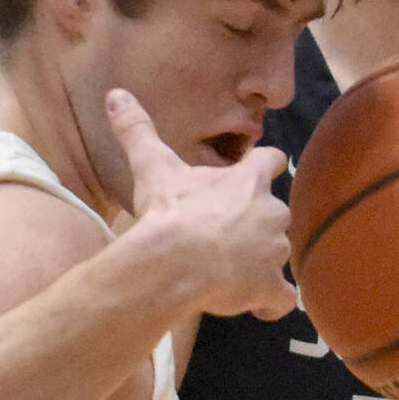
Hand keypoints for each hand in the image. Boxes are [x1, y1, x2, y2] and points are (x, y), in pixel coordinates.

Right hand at [106, 88, 294, 321]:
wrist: (173, 261)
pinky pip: (283, 297)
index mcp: (248, 181)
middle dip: (256, 223)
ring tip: (228, 272)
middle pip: (276, 211)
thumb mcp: (152, 166)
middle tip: (224, 234)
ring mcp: (274, 252)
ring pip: (277, 254)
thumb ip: (138, 130)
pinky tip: (254, 305)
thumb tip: (115, 94)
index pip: (272, 160)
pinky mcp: (270, 286)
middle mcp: (271, 212)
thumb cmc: (167, 211)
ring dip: (259, 262)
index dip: (265, 167)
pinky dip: (271, 301)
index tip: (256, 172)